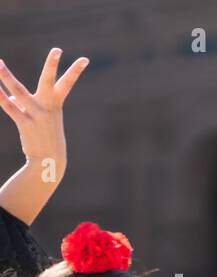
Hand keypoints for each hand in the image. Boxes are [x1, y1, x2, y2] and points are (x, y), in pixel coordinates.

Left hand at [0, 48, 88, 176]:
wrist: (50, 163)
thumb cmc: (47, 139)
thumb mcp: (41, 119)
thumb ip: (25, 104)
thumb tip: (9, 96)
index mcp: (56, 105)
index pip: (67, 84)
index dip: (75, 71)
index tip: (84, 59)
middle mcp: (48, 107)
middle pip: (49, 81)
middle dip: (53, 65)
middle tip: (57, 49)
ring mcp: (37, 115)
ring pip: (19, 91)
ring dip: (6, 76)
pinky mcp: (25, 124)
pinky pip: (9, 108)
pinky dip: (0, 97)